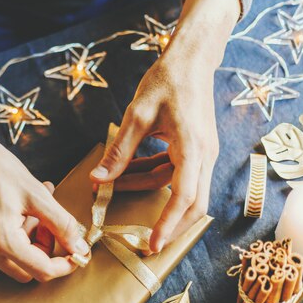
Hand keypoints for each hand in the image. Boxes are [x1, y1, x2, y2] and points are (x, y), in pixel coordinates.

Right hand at [0, 130, 88, 282]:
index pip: (41, 271)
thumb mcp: (37, 194)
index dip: (64, 265)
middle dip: (43, 251)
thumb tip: (79, 247)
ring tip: (32, 210)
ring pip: (11, 260)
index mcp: (1, 240)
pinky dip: (11, 236)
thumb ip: (62, 224)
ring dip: (28, 241)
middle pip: (26, 271)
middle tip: (48, 224)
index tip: (75, 253)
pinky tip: (15, 211)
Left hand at [90, 0, 239, 252]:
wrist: (191, 59)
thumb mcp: (137, 115)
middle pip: (192, 203)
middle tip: (145, 243)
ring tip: (113, 187)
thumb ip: (119, 151)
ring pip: (179, 188)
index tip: (153, 244)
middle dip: (169, 225)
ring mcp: (201, 153)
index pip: (184, 197)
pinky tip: (126, 170)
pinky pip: (174, 173)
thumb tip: (98, 180)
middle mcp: (204, 155)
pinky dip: (151, 175)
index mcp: (193, 148)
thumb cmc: (166, 81)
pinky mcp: (194, 148)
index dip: (169, 224)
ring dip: (148, 192)